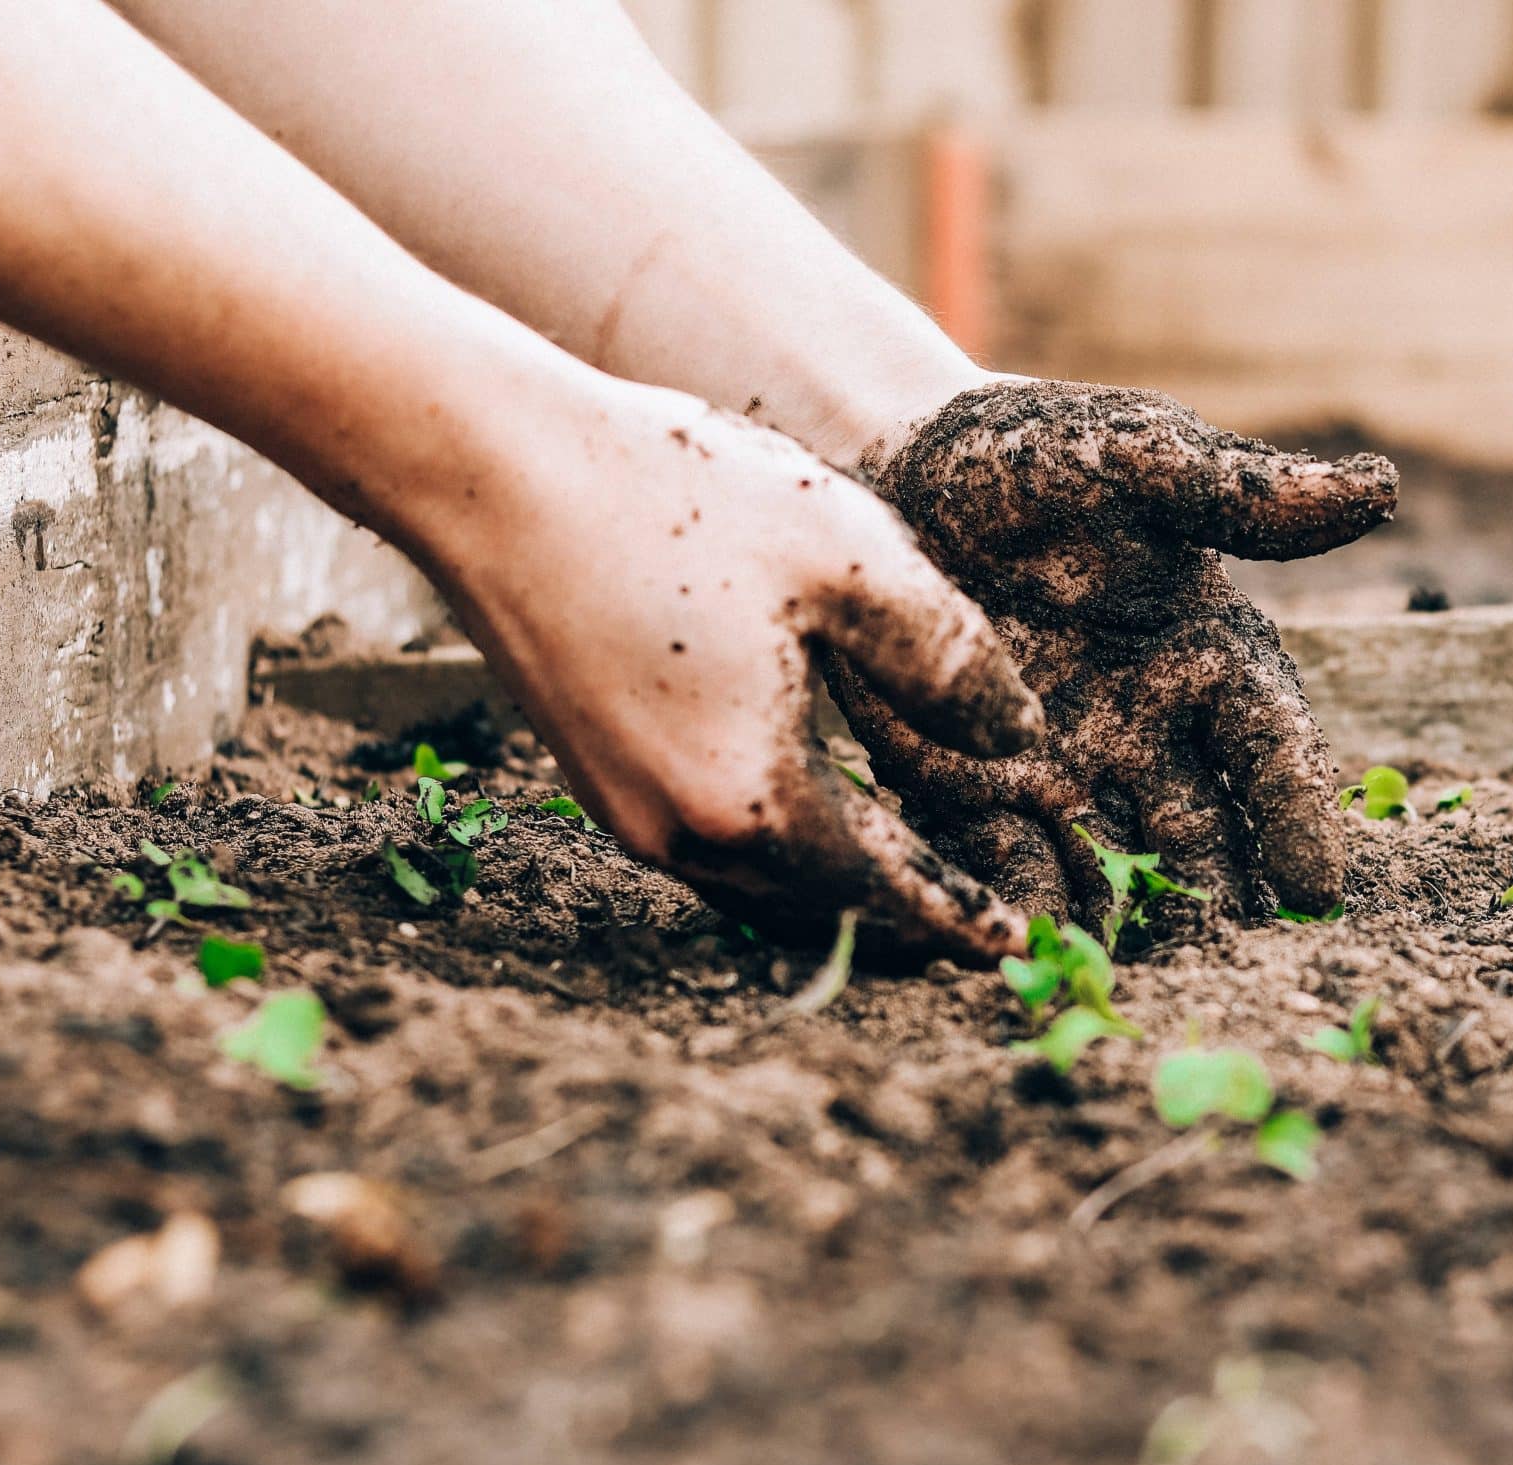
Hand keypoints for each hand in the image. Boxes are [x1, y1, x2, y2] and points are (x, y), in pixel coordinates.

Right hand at [419, 375, 1043, 960]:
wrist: (491, 469)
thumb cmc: (675, 498)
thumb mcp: (852, 559)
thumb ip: (951, 661)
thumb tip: (1021, 740)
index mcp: (756, 800)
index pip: (888, 892)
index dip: (960, 918)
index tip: (1016, 948)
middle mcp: (683, 835)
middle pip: (823, 912)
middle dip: (905, 924)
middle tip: (977, 928)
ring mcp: (628, 813)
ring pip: (762, 890)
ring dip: (840, 895)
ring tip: (911, 882)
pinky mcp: (596, 778)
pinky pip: (713, 850)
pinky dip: (781, 854)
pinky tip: (815, 816)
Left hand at [828, 380, 1397, 926]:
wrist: (891, 466)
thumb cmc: (1032, 454)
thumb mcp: (1134, 457)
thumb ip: (1239, 492)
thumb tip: (1380, 489)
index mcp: (1209, 657)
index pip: (1271, 747)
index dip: (1298, 814)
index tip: (1319, 887)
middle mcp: (1150, 732)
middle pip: (1203, 834)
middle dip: (1219, 900)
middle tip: (1232, 966)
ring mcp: (1064, 772)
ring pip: (1112, 868)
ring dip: (1127, 925)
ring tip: (1136, 984)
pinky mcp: (974, 792)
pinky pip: (1005, 864)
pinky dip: (1021, 908)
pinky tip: (1026, 952)